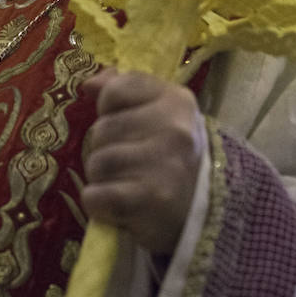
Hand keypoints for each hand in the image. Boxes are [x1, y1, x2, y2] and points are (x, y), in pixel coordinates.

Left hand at [82, 69, 205, 255]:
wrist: (206, 211)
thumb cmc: (173, 154)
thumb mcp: (160, 110)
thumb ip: (124, 89)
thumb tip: (89, 85)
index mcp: (176, 100)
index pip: (114, 91)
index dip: (109, 110)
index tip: (127, 126)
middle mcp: (174, 129)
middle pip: (101, 130)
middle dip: (105, 148)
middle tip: (128, 162)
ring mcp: (164, 165)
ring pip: (96, 163)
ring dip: (102, 178)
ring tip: (125, 183)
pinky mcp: (150, 201)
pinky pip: (95, 196)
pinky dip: (98, 204)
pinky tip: (118, 205)